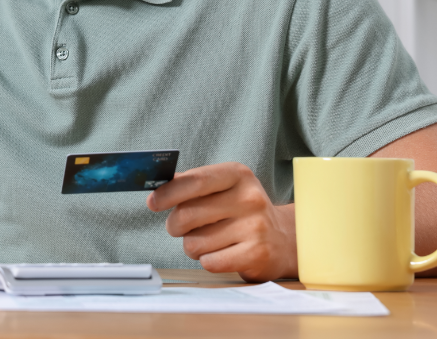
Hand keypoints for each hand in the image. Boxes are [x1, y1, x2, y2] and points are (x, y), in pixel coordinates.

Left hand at [147, 162, 296, 281]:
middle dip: (175, 225)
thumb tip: (155, 187)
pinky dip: (207, 261)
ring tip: (209, 241)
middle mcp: (249, 198)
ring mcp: (256, 227)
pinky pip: (209, 262)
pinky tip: (221, 254)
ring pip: (194, 243)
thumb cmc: (241, 211)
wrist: (284, 239)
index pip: (194, 181)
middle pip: (187, 215)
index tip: (152, 202)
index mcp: (237, 174)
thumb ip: (190, 184)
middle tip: (180, 227)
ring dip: (193, 246)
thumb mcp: (223, 188)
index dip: (167, 193)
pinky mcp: (257, 254)